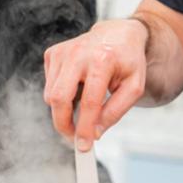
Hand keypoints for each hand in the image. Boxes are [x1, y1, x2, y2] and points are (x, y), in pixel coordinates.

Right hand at [44, 19, 149, 150]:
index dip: (84, 128)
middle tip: (73, 137)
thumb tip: (94, 133)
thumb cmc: (128, 62)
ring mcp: (62, 52)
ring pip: (51, 95)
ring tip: (85, 103)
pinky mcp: (52, 53)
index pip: (89, 102)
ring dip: (64, 109)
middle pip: (59, 98)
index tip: (83, 146)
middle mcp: (78, 53)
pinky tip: (77, 86)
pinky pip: (49, 86)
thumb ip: (115, 112)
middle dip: (62, 124)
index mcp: (103, 59)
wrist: (118, 35)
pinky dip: (61, 95)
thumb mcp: (133, 88)